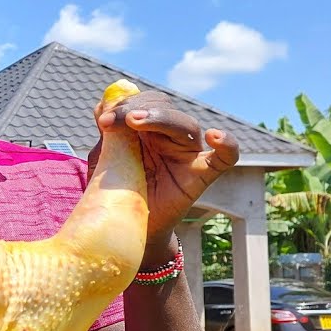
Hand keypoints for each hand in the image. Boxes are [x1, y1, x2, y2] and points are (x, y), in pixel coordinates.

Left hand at [88, 90, 239, 260]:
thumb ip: (109, 134)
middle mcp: (171, 137)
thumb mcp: (108, 160)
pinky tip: (215, 136)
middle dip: (137, 109)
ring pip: (186, 126)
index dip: (125, 104)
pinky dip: (227, 145)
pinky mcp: (201, 175)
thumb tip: (102, 102)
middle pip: (165, 109)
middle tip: (111, 121)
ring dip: (160, 118)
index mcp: (148, 130)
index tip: (103, 118)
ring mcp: (188, 154)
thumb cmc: (118, 192)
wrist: (128, 227)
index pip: (144, 103)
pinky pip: (225, 159)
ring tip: (135, 121)